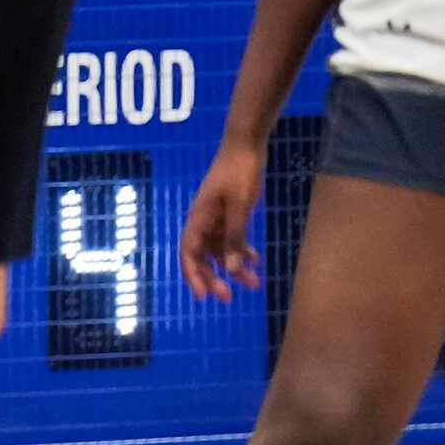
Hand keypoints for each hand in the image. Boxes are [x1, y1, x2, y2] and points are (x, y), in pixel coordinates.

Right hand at [179, 141, 264, 299]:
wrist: (246, 146)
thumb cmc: (240, 173)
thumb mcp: (240, 207)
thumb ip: (234, 237)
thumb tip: (230, 268)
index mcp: (199, 219)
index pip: (190, 253)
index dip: (194, 276)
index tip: (204, 297)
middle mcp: (204, 222)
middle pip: (203, 257)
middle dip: (214, 278)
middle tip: (229, 298)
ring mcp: (217, 218)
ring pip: (221, 250)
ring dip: (234, 268)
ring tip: (253, 284)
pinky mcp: (230, 213)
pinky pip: (232, 239)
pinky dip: (242, 252)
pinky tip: (255, 261)